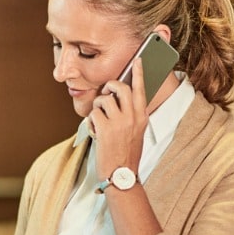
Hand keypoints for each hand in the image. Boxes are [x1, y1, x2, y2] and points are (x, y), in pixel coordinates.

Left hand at [88, 58, 148, 181]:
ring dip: (97, 107)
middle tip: (106, 94)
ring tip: (99, 118)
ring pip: (104, 100)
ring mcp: (119, 122)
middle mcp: (133, 116)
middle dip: (109, 87)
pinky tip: (95, 131)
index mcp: (142, 116)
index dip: (139, 72)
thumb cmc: (126, 152)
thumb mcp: (137, 131)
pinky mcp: (105, 129)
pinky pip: (94, 113)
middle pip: (120, 88)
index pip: (141, 89)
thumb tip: (119, 96)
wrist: (121, 174)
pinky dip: (91, 121)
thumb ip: (132, 114)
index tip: (138, 60)